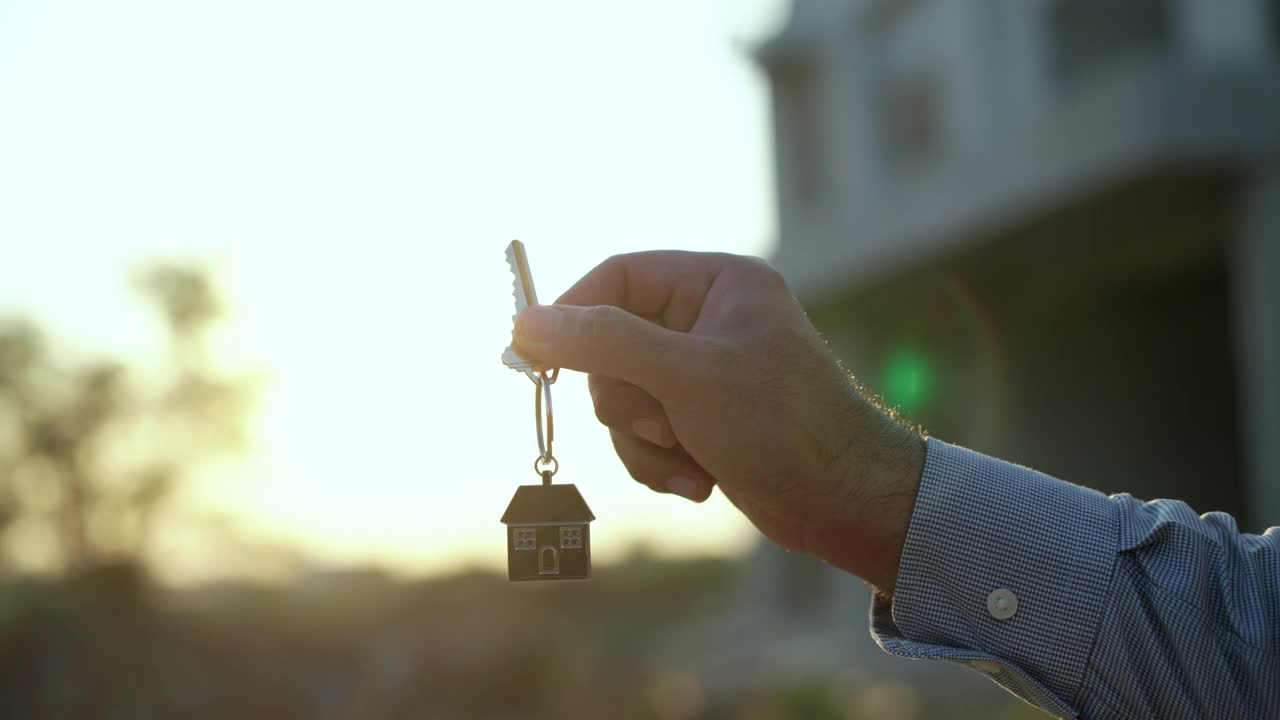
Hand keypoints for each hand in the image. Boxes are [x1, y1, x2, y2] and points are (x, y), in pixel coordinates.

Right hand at [513, 251, 924, 591]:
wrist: (844, 503)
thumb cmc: (780, 425)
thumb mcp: (685, 375)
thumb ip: (603, 342)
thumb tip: (526, 322)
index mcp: (717, 282)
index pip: (618, 276)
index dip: (573, 314)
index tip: (533, 355)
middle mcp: (709, 320)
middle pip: (611, 345)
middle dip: (627, 400)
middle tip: (661, 424)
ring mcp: (704, 373)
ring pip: (622, 397)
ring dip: (644, 440)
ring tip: (690, 460)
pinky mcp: (702, 420)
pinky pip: (644, 433)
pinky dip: (660, 462)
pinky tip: (700, 481)